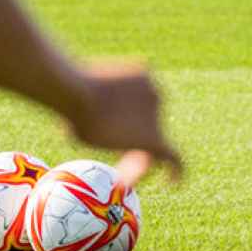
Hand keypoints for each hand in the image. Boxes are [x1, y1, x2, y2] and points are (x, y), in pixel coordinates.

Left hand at [64, 62, 182, 187]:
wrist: (76, 90)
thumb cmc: (81, 124)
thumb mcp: (100, 145)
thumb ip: (119, 146)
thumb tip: (120, 146)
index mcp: (153, 140)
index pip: (175, 161)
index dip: (176, 172)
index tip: (170, 181)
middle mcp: (161, 115)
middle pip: (155, 133)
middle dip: (141, 143)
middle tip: (121, 145)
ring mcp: (154, 90)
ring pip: (146, 106)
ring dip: (133, 112)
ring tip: (106, 111)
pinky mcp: (144, 69)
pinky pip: (139, 83)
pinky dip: (128, 89)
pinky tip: (109, 89)